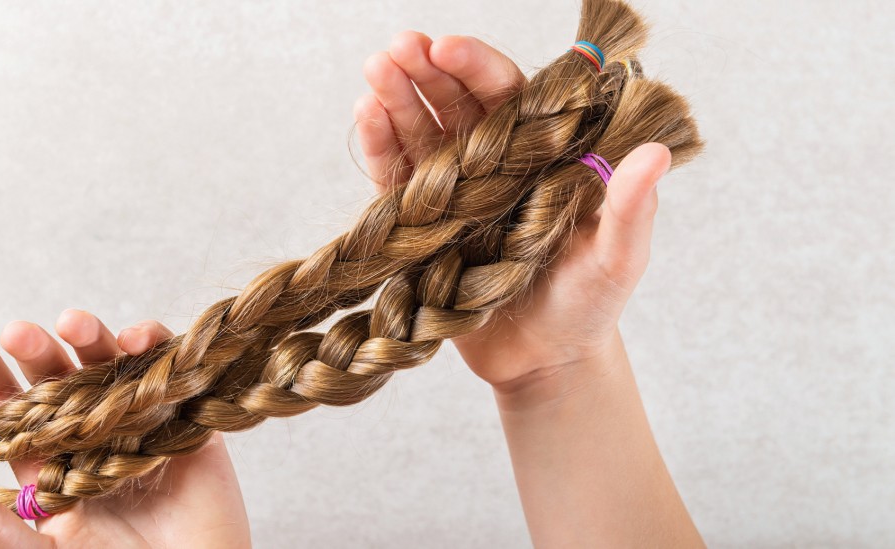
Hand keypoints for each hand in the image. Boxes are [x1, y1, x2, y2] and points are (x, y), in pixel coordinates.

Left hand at [0, 303, 250, 547]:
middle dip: (34, 346)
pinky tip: (133, 341)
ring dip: (90, 335)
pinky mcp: (183, 418)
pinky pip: (166, 369)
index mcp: (47, 460)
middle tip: (18, 333)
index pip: (6, 401)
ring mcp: (137, 421)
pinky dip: (154, 346)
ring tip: (71, 325)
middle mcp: (89, 432)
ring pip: (107, 362)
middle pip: (55, 374)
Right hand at [354, 32, 670, 394]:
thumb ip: (631, 209)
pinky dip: (381, 148)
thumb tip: (656, 154)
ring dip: (397, 100)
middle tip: (400, 48)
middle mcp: (496, 166)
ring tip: (375, 72)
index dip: (478, 69)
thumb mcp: (617, 260)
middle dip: (426, 73)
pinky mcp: (423, 226)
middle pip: (457, 106)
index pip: (509, 98)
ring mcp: (456, 194)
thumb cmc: (588, 306)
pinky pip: (397, 180)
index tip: (449, 49)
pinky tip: (367, 115)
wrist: (545, 362)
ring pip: (422, 135)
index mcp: (543, 157)